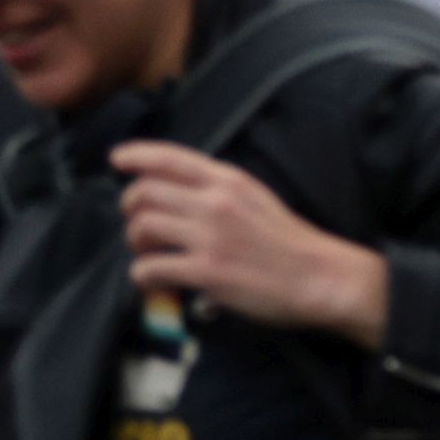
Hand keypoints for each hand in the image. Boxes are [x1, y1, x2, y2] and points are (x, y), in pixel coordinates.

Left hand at [115, 143, 390, 349]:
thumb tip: (181, 196)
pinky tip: (155, 283)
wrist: (321, 277)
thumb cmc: (292, 243)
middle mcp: (216, 202)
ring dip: (136, 244)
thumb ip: (221, 191)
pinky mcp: (207, 271)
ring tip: (151, 256)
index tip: (118, 160)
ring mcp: (210, 237)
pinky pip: (149, 268)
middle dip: (131, 209)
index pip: (170, 157)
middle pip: (144, 192)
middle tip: (141, 228)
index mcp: (230, 181)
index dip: (135, 155)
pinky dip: (143, 277)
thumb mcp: (258, 198)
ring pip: (140, 227)